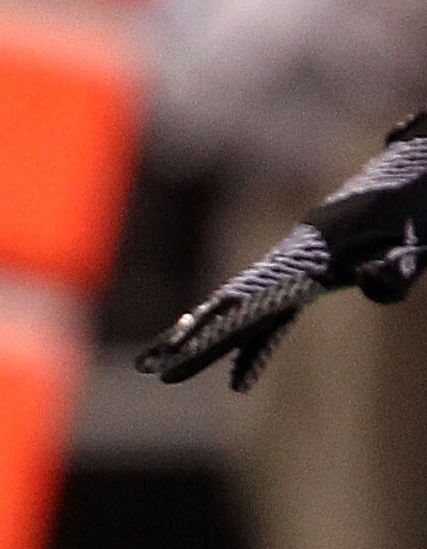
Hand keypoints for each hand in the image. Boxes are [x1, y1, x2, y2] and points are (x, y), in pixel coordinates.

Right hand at [144, 115, 426, 391]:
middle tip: (150, 367)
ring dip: (206, 341)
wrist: (417, 170)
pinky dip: (252, 344)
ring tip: (164, 369)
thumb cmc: (419, 205)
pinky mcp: (312, 273)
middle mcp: (293, 261)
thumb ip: (397, 266)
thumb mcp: (416, 237)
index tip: (179, 343)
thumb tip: (373, 283)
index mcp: (311, 256)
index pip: (251, 297)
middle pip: (233, 305)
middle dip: (192, 338)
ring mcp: (298, 267)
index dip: (214, 322)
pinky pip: (272, 315)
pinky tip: (239, 378)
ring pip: (243, 310)